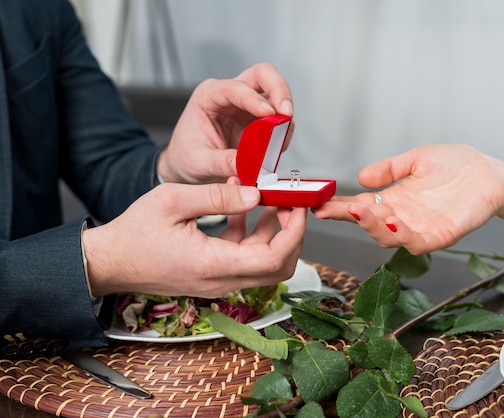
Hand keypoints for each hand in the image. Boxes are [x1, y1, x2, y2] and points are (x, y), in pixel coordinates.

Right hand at [83, 181, 306, 297]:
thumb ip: (218, 197)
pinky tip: (242, 204)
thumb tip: (256, 194)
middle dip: (291, 233)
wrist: (110, 261)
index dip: (294, 233)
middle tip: (290, 203)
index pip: (273, 259)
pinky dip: (250, 231)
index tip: (299, 207)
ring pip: (262, 261)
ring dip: (272, 230)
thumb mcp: (174, 202)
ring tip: (269, 195)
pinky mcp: (212, 273)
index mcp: (213, 265)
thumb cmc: (134, 233)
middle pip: (277, 266)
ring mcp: (217, 279)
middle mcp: (220, 279)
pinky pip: (243, 256)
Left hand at [157, 62, 294, 183]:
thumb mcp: (200, 162)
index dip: (254, 99)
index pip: (235, 87)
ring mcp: (247, 106)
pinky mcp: (259, 121)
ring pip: (275, 94)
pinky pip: (278, 119)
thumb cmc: (188, 156)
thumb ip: (223, 162)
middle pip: (262, 75)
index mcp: (209, 96)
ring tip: (282, 137)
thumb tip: (247, 164)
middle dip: (279, 90)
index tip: (269, 113)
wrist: (188, 165)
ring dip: (284, 114)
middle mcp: (230, 95)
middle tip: (287, 113)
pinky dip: (283, 130)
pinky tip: (278, 144)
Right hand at [314, 145, 503, 254]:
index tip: (318, 203)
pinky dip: (402, 235)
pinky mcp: (440, 235)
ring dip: (371, 225)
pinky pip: (416, 242)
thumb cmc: (458, 166)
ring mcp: (420, 228)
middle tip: (332, 208)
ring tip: (358, 209)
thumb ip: (390, 168)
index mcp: (394, 198)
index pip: (361, 204)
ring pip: (387, 236)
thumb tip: (361, 178)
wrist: (492, 174)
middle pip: (368, 222)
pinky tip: (392, 220)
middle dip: (349, 216)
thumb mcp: (416, 159)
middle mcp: (403, 216)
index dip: (339, 206)